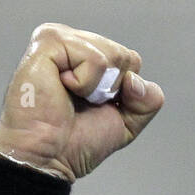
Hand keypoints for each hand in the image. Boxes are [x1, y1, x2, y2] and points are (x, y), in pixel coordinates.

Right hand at [0, 22, 164, 183]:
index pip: (131, 62)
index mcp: (88, 56)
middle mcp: (74, 43)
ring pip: (113, 55)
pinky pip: (95, 58)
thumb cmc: (75, 143)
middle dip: (112, 91)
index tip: (95, 108)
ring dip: (98, 89)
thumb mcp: (125, 124)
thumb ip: (147, 102)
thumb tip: (135, 79)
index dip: (123, 93)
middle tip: (81, 104)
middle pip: (125, 57)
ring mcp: (60, 38)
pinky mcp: (49, 41)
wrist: (47, 156)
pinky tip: (62, 88)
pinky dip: (86, 83)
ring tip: (70, 97)